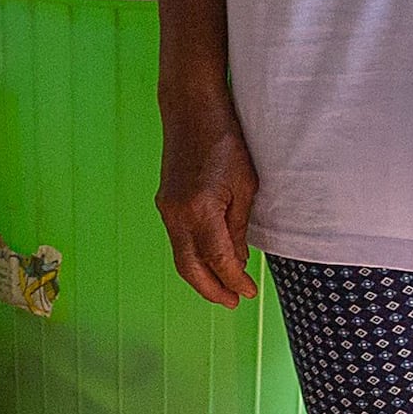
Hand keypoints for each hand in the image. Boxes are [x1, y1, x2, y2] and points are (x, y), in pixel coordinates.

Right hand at [158, 88, 261, 308]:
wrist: (191, 111)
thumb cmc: (225, 142)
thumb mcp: (245, 186)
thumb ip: (238, 227)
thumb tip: (236, 261)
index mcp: (201, 209)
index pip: (218, 259)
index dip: (234, 281)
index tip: (248, 293)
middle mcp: (177, 214)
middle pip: (190, 268)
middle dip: (211, 290)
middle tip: (233, 302)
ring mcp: (166, 209)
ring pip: (180, 256)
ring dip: (201, 276)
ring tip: (223, 289)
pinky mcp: (164, 203)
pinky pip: (177, 240)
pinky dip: (193, 257)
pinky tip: (210, 261)